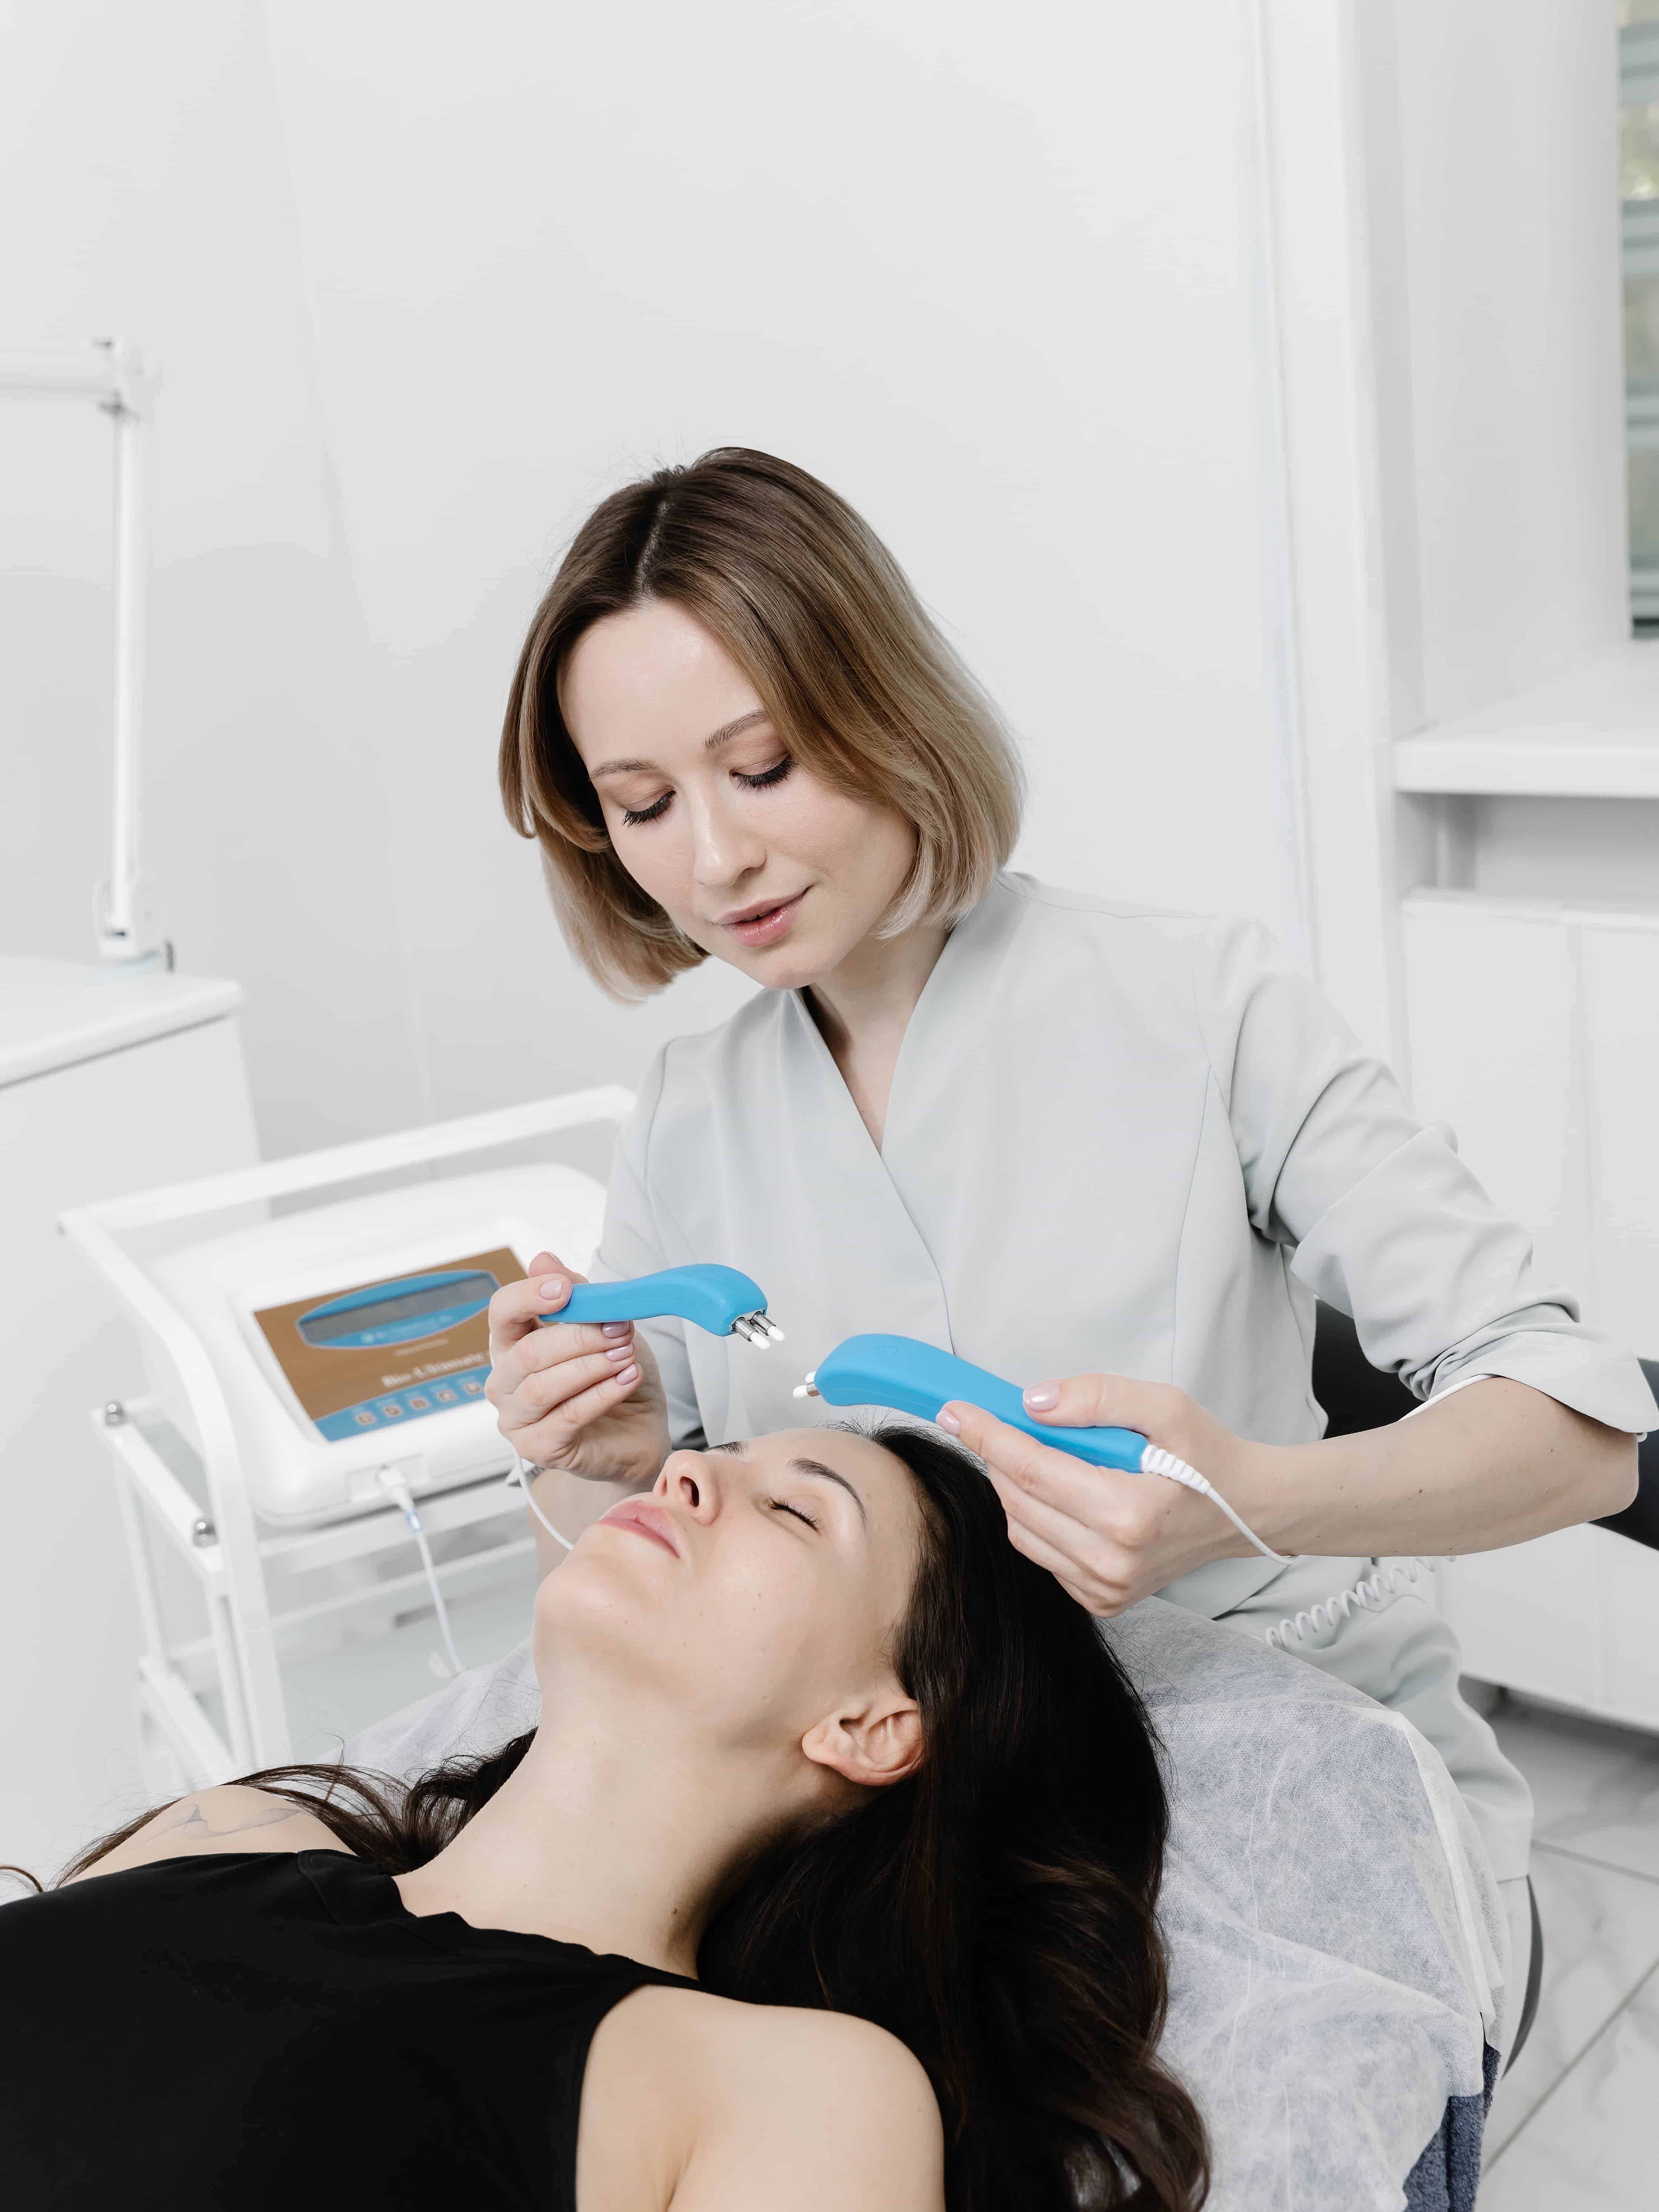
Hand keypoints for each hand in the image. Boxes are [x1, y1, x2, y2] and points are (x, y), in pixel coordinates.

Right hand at [485, 1251, 669, 1485]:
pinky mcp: (538, 1448)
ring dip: (591, 1366)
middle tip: (621, 1330)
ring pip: (544, 1387)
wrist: (637, 1428)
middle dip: (579, 1337)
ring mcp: (516, 1419)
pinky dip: (603, 1394)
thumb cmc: (612, 1373)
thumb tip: (543, 1260)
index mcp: (512, 1343)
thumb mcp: (603, 1325)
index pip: (502, 1312)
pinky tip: (628, 1379)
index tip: (565, 1289)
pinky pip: (568, 1417)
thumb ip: (577, 1295)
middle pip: (528, 1352)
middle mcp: (504, 1381)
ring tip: (626, 1356)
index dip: (528, 1297)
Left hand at [939, 1374, 1277, 1615]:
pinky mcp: (1102, 1600)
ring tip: (1038, 1454)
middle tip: (992, 1420)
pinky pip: (1041, 1552)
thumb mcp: (1165, 1405)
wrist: (1245, 1512)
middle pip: (1018, 1500)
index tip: (955, 1409)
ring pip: (1021, 1529)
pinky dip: (1036, 1517)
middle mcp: (1112, 1563)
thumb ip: (1098, 1397)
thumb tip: (1032, 1403)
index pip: (1031, 1471)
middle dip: (997, 1455)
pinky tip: (1063, 1493)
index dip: (988, 1435)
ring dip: (1014, 1487)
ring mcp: (1105, 1589)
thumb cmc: (1208, 1455)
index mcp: (1128, 1516)